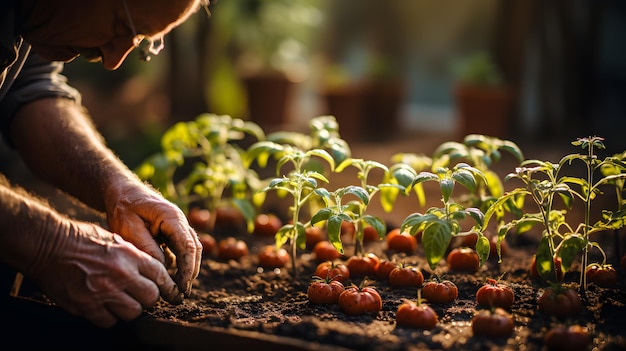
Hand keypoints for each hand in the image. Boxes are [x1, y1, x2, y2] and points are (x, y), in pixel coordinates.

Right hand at [30, 221, 179, 327]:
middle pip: (151, 297)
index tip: (171, 291)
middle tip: (142, 295)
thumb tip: (151, 272)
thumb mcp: (115, 239)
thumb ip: (134, 256)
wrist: (47, 245)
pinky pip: (108, 321)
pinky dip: (109, 317)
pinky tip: (104, 307)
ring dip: (130, 309)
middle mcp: (119, 275)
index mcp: (129, 256)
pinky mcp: (85, 306)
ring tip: (122, 301)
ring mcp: (102, 292)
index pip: (160, 275)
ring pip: (133, 313)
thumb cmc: (81, 238)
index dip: (168, 285)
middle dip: (149, 298)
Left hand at [104, 182, 201, 297]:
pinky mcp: (173, 232)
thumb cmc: (123, 208)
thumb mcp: (129, 228)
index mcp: (172, 217)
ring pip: (191, 250)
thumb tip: (162, 270)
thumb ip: (147, 249)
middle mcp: (180, 221)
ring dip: (187, 269)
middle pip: (194, 249)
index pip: (187, 246)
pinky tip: (171, 278)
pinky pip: (181, 250)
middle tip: (181, 294)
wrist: (121, 191)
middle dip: (190, 272)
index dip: (187, 268)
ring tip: (178, 290)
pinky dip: (180, 264)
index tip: (181, 287)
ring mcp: (179, 226)